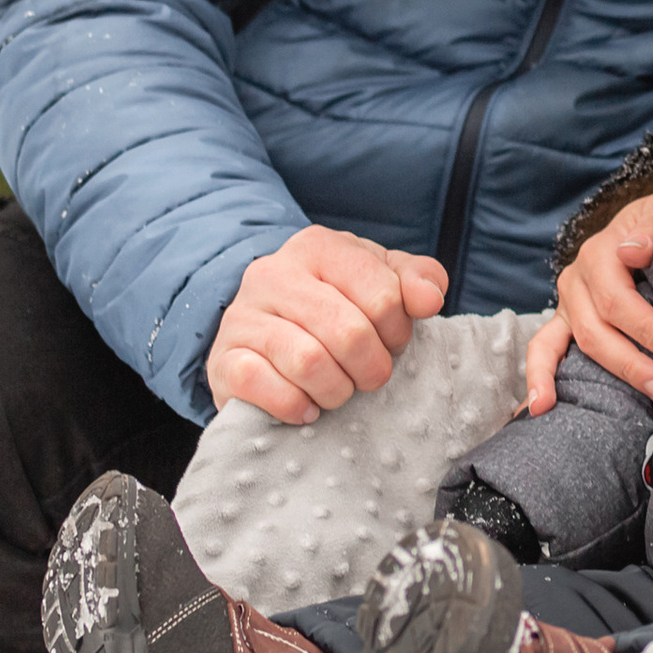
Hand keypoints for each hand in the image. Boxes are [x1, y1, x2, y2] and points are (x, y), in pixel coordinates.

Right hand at [205, 225, 447, 423]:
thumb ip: (416, 280)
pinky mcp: (221, 360)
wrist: (263, 335)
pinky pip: (262, 386)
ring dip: (337, 390)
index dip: (399, 330)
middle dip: (372, 366)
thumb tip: (430, 298)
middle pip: (349, 332)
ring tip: (339, 391)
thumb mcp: (379, 281)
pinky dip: (295, 405)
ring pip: (308, 362)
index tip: (393, 342)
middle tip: (371, 376)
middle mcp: (273, 273)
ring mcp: (242, 316)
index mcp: (318, 246)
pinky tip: (306, 407)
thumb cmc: (335, 307)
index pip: (383, 294)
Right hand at [525, 192, 652, 412]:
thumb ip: (649, 230)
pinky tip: (538, 408)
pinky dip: (538, 377)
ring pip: (579, 344)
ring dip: (613, 374)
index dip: (647, 328)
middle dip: (635, 362)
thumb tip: (632, 250)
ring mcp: (567, 302)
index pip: (617, 300)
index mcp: (599, 253)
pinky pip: (543, 349)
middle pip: (598, 329)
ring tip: (648, 400)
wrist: (646, 222)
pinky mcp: (564, 320)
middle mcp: (577, 279)